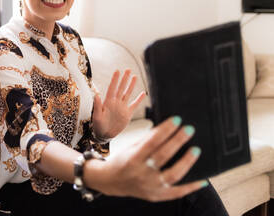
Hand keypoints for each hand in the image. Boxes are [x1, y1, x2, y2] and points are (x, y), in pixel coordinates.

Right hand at [86, 116, 206, 201]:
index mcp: (133, 158)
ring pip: (172, 175)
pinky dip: (191, 187)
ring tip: (196, 150)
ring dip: (186, 162)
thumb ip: (148, 140)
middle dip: (177, 141)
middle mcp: (141, 173)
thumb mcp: (131, 147)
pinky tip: (202, 179)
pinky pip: (177, 193)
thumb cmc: (123, 160)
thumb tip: (167, 127)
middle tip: (189, 129)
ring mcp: (150, 186)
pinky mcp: (157, 196)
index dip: (165, 130)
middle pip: (162, 156)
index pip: (151, 142)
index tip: (177, 120)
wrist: (112, 181)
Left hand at [92, 69, 145, 138]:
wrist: (104, 135)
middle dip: (124, 79)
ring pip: (127, 93)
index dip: (115, 80)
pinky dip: (139, 99)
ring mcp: (122, 107)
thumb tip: (96, 95)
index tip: (117, 71)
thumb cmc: (98, 126)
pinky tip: (143, 93)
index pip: (112, 88)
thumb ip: (97, 106)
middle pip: (121, 88)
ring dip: (131, 85)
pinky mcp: (127, 113)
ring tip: (134, 76)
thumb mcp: (97, 117)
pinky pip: (134, 105)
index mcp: (108, 102)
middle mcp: (115, 102)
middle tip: (128, 69)